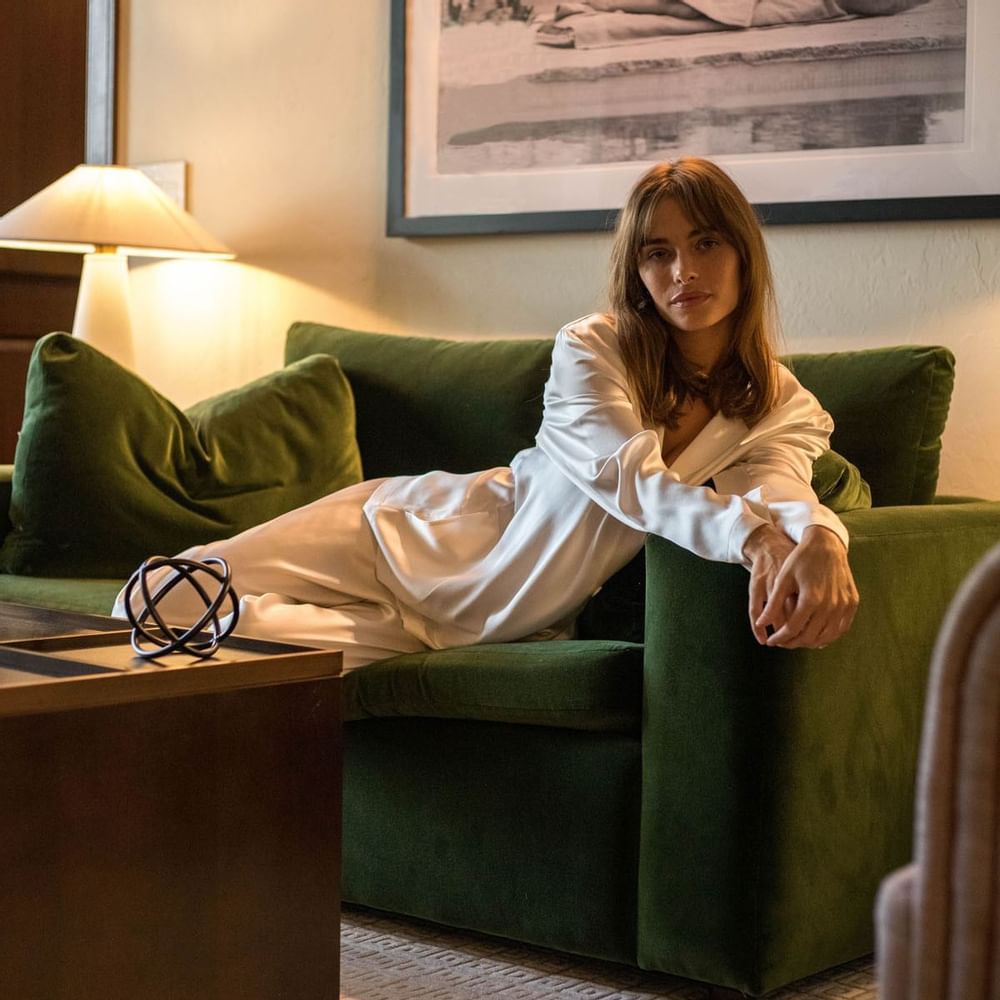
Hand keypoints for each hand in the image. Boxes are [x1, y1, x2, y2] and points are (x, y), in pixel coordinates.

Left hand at [743, 524, 858, 648]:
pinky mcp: (852, 602)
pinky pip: (841, 628)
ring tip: (796, 640)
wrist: (826, 544)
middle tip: (782, 642)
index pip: (792, 629)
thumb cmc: (801, 560)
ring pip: (826, 636)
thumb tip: (760, 623)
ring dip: (809, 642)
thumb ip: (773, 604)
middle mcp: (830, 605)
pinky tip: (816, 636)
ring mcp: (844, 605)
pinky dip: (828, 636)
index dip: (779, 638)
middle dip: (792, 642)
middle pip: (809, 636)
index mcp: (811, 599)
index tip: (771, 641)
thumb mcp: (783, 579)